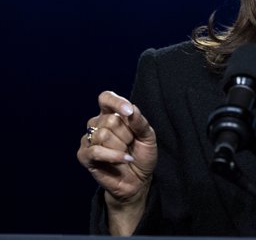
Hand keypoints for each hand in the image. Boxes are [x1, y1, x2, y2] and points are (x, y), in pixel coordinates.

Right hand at [76, 90, 157, 231]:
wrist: (137, 180)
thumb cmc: (141, 155)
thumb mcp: (148, 137)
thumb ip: (140, 123)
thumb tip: (132, 109)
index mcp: (111, 114)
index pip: (106, 98)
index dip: (116, 103)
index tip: (128, 112)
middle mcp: (97, 124)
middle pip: (110, 120)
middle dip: (127, 134)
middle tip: (131, 144)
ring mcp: (88, 139)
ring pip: (104, 135)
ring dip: (121, 147)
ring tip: (125, 153)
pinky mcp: (84, 155)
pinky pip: (96, 151)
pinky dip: (113, 156)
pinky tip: (124, 159)